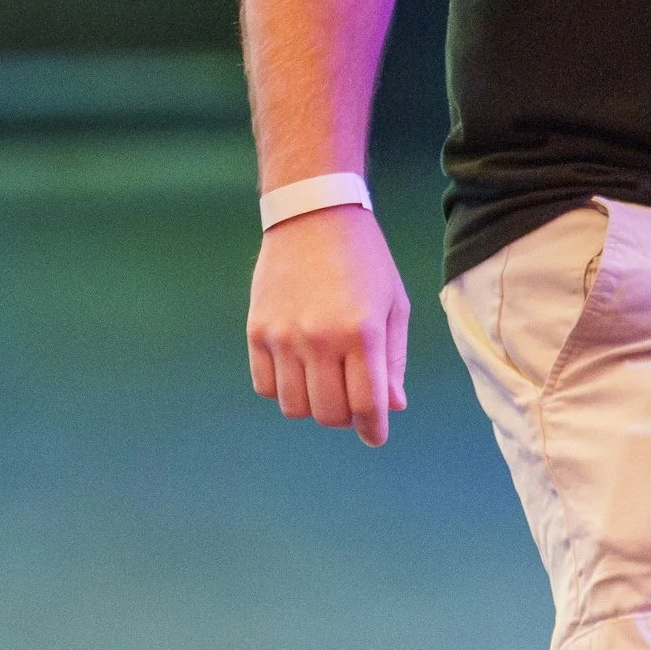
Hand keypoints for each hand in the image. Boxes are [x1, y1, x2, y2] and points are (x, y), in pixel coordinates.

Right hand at [248, 204, 408, 443]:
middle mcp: (320, 338)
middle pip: (330, 413)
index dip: (373, 429)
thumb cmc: (363, 260)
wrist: (312, 215)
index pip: (366, 405)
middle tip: (352, 401)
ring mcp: (283, 336)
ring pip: (295, 407)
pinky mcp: (257, 331)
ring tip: (324, 383)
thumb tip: (393, 406)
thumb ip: (393, 360)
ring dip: (314, 406)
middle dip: (346, 418)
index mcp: (361, 332)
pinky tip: (298, 370)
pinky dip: (283, 390)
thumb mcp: (393, 304)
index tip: (374, 434)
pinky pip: (266, 387)